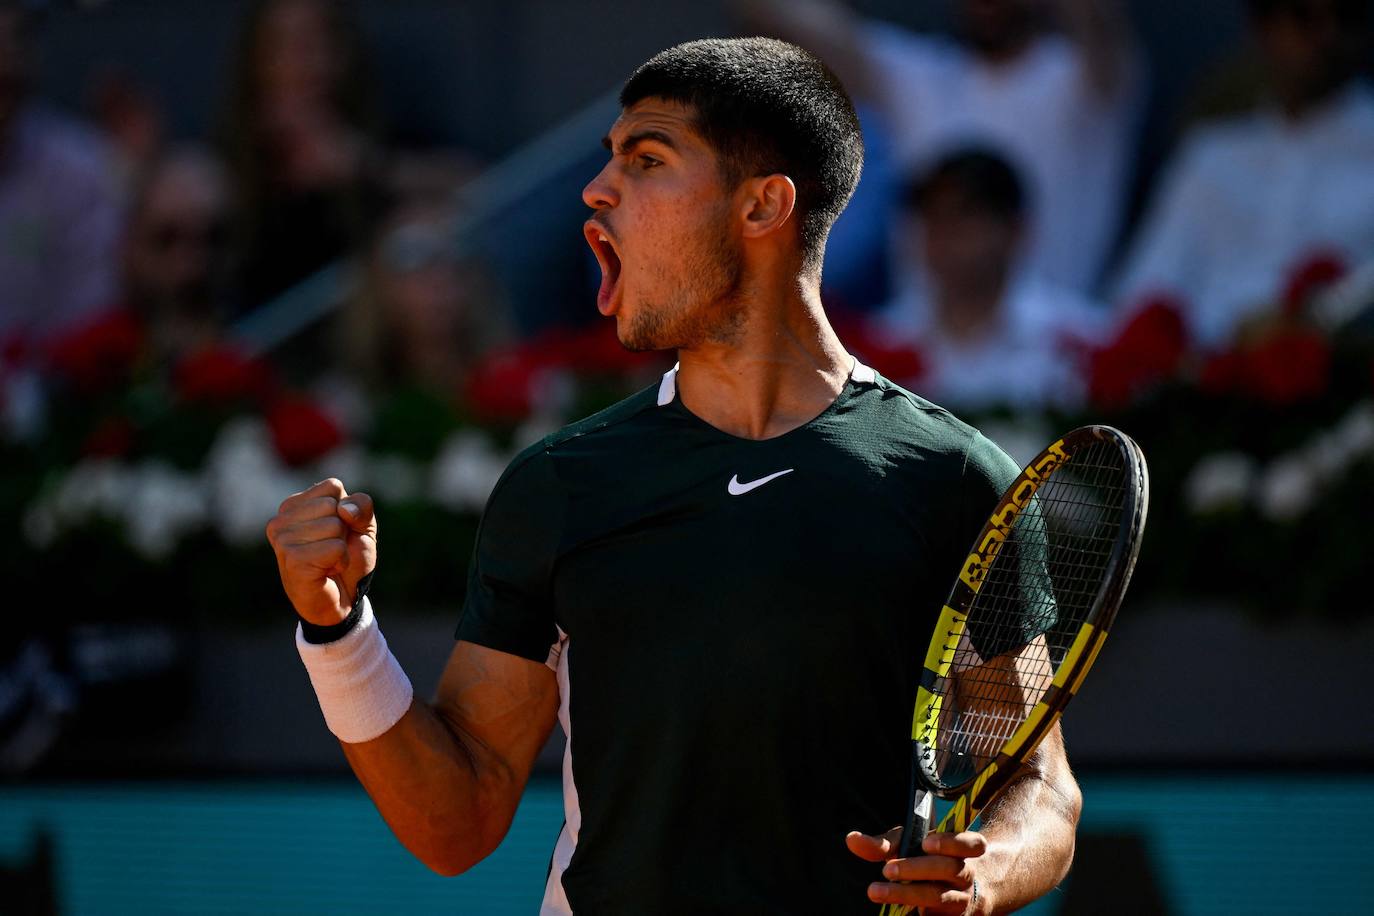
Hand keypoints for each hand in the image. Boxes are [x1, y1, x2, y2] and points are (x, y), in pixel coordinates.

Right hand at [266, 478, 376, 625]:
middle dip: (344, 530)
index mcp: (294, 505)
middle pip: (333, 505)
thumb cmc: (348, 560)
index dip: (347, 510)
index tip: (338, 532)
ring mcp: (282, 539)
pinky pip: (335, 548)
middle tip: (332, 550)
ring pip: (335, 525)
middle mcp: (281, 519)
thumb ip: (361, 506)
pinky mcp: (292, 559)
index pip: (333, 486)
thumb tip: (343, 509)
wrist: (342, 600)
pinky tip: (327, 571)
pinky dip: (340, 561)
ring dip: (341, 548)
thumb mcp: (363, 526)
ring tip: (328, 561)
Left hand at [846, 827, 985, 913]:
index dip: (951, 842)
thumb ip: (883, 844)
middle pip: (950, 870)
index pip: (972, 844)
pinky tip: (894, 911)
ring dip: (906, 894)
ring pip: (939, 897)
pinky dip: (915, 914)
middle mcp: (966, 875)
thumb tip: (852, 839)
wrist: (959, 894)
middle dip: (918, 868)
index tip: (926, 843)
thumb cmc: (928, 861)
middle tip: (887, 869)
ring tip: (876, 891)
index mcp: (963, 851)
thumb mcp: (910, 847)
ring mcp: (960, 900)